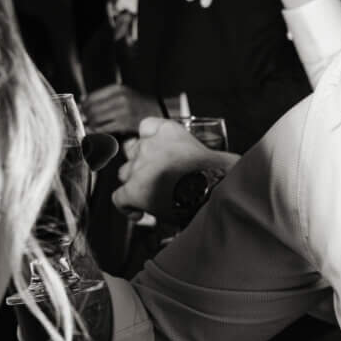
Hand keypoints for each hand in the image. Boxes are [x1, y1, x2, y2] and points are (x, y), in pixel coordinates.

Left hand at [83, 82, 162, 134]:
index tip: (79, 109)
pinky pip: (104, 128)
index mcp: (118, 89)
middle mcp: (119, 98)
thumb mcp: (123, 93)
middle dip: (84, 115)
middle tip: (81, 119)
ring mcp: (122, 111)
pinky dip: (97, 130)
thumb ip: (103, 95)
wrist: (159, 111)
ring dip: (90, 124)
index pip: (92, 96)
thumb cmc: (139, 103)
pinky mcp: (124, 124)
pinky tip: (95, 131)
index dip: (83, 104)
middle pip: (92, 108)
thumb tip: (82, 99)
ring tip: (88, 125)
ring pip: (96, 119)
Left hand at [114, 118, 234, 217]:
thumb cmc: (218, 175)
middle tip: (153, 174)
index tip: (153, 147)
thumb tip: (220, 166)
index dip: (148, 139)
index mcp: (169, 132)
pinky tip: (139, 213)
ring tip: (149, 194)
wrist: (214, 191)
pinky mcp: (134, 190)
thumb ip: (204, 154)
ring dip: (134, 183)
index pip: (146, 126)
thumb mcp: (214, 153)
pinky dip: (128, 207)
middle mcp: (150, 146)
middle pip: (132, 149)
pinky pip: (120, 199)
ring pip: (124, 173)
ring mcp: (139, 168)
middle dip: (140, 161)